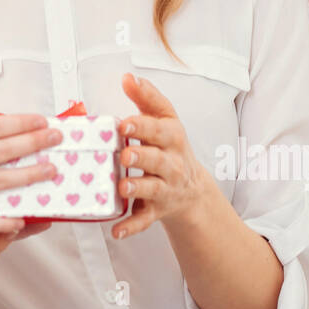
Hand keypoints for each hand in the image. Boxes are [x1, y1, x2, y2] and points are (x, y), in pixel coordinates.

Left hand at [111, 73, 211, 239]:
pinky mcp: (157, 210)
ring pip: (153, 189)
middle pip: (158, 160)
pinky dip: (131, 226)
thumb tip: (128, 77)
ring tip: (122, 186)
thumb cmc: (169, 147)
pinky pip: (145, 219)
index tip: (124, 123)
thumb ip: (147, 98)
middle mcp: (171, 164)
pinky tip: (116, 230)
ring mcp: (165, 188)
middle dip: (142, 156)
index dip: (142, 126)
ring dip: (137, 188)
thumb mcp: (164, 120)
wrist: (191, 189)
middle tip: (125, 155)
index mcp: (171, 138)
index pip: (160, 129)